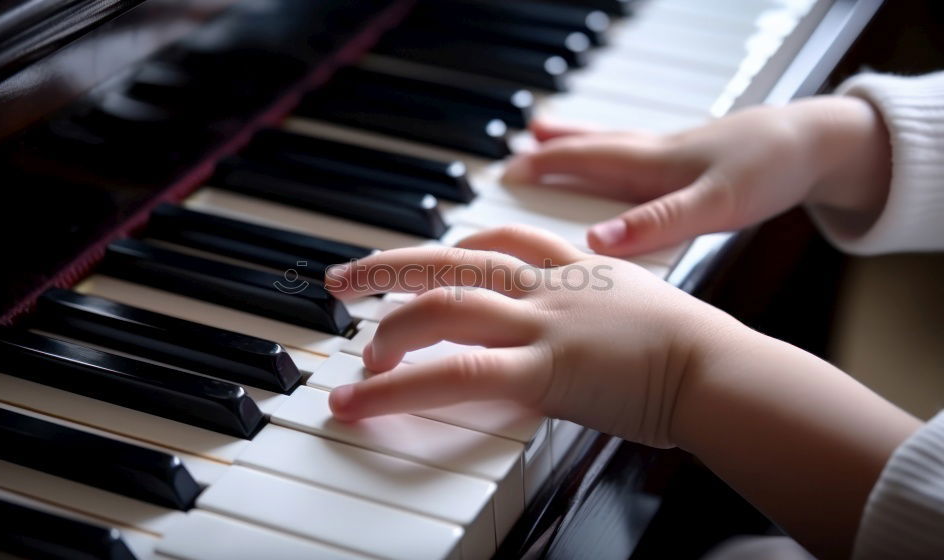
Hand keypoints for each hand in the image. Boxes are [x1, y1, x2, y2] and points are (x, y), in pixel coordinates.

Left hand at [324, 225, 741, 447]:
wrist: (722, 371)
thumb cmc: (696, 350)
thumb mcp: (642, 311)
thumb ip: (602, 311)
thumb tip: (583, 333)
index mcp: (576, 267)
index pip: (503, 238)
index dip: (457, 244)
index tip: (432, 256)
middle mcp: (550, 285)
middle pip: (453, 258)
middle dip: (391, 265)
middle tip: (346, 280)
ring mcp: (543, 323)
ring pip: (445, 306)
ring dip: (390, 328)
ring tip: (358, 357)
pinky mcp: (543, 369)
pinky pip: (457, 372)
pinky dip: (400, 386)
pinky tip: (362, 400)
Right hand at [503, 96, 890, 256]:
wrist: (817, 145)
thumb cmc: (767, 170)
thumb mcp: (712, 206)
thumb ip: (654, 224)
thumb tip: (596, 241)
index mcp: (651, 164)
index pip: (583, 159)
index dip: (544, 167)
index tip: (507, 173)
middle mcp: (654, 154)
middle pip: (591, 148)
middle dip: (551, 153)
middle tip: (514, 156)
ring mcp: (672, 155)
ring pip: (611, 147)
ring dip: (577, 145)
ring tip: (548, 140)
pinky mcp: (691, 162)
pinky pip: (635, 156)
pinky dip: (613, 155)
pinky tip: (620, 165)